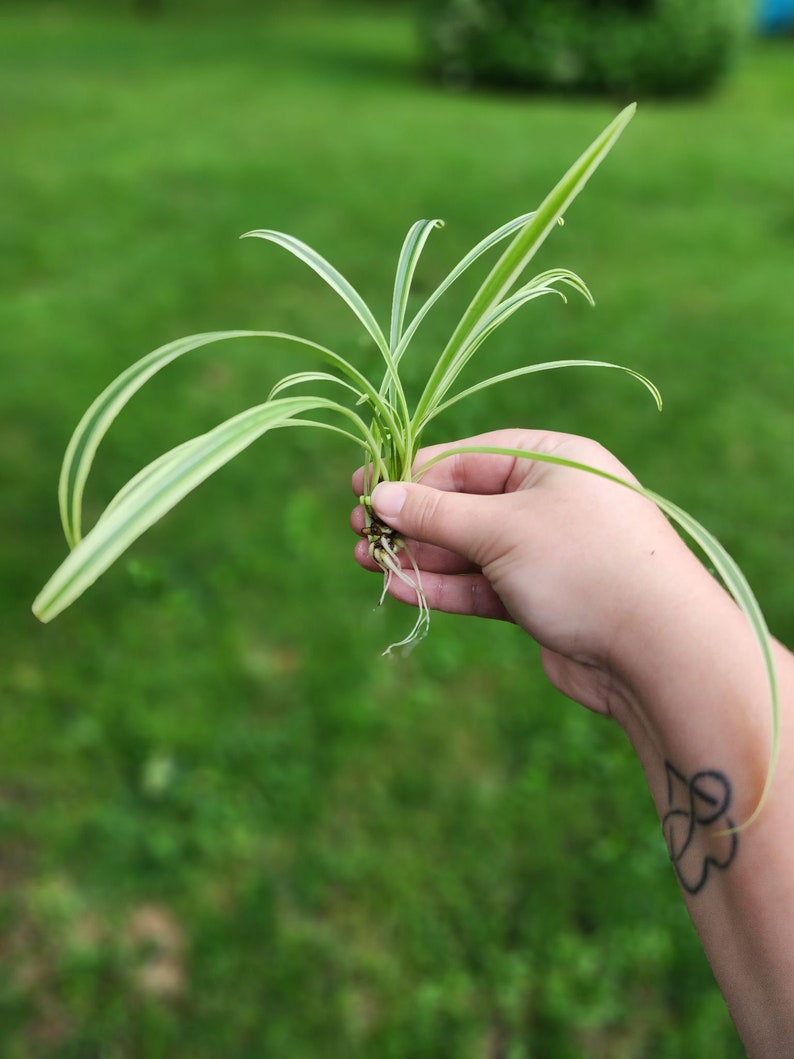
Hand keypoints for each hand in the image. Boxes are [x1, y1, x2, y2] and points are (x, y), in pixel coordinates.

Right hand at [352, 429, 716, 718]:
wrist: (659, 653)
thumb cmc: (584, 566)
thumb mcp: (503, 528)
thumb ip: (437, 512)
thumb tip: (381, 493)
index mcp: (552, 460)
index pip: (467, 457)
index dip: (412, 472)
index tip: (363, 487)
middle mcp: (551, 500)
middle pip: (465, 503)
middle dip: (411, 520)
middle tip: (361, 533)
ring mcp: (547, 551)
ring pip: (470, 548)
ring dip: (421, 556)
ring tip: (368, 562)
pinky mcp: (542, 598)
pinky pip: (484, 585)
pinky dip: (446, 587)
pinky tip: (401, 589)